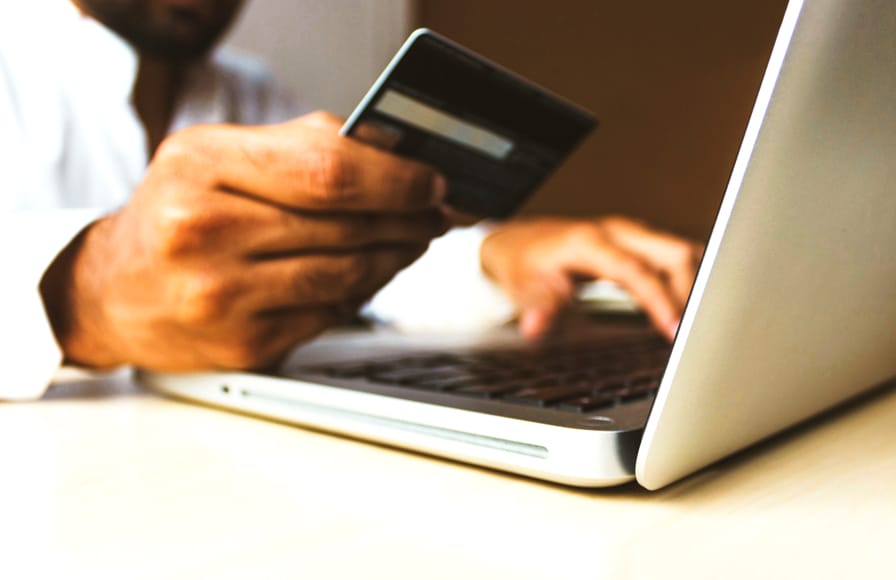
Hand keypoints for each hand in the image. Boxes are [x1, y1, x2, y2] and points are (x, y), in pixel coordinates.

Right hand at [40, 112, 448, 370]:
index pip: (327, 170)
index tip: (431, 180)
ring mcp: (222, 297)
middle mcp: (204, 233)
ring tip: (413, 239)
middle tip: (435, 212)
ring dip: (395, 256)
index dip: (396, 178)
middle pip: (346, 225)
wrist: (111, 292)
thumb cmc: (173, 214)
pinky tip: (371, 273)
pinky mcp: (244, 345)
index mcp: (200, 167)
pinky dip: (362, 292)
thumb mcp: (215, 156)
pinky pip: (330, 314)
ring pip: (347, 276)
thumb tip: (393, 152)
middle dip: (408, 218)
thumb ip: (299, 147)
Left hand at [479, 216, 702, 339]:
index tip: (674, 329)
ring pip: (681, 252)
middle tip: (698, 333)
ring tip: (703, 325)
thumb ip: (537, 306)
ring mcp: (631, 235)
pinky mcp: (639, 244)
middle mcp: (617, 232)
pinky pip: (675, 258)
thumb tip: (535, 327)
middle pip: (673, 253)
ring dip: (696, 286)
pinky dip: (690, 281)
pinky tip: (693, 308)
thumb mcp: (523, 286)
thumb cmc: (524, 263)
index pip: (636, 270)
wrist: (520, 242)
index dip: (659, 299)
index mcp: (590, 241)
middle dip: (692, 291)